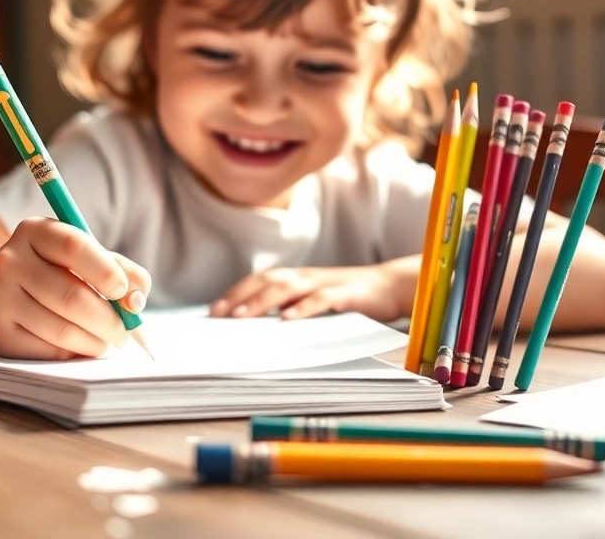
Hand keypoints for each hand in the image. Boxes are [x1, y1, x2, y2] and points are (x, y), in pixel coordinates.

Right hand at [0, 217, 150, 359]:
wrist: (10, 290)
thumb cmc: (61, 271)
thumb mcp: (89, 257)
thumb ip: (122, 270)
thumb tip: (136, 301)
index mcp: (34, 231)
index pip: (73, 247)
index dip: (105, 271)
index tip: (123, 291)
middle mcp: (10, 260)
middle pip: (71, 296)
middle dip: (109, 320)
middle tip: (126, 330)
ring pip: (61, 329)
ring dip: (95, 341)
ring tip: (107, 339)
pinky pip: (48, 350)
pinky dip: (74, 352)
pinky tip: (82, 344)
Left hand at [209, 265, 404, 321]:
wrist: (391, 287)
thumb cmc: (349, 299)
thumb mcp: (316, 303)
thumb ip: (292, 309)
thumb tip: (259, 328)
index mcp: (297, 279)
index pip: (259, 281)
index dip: (235, 293)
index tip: (214, 311)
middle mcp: (306, 277)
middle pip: (267, 281)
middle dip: (240, 297)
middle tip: (219, 315)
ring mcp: (325, 283)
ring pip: (288, 288)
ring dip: (262, 301)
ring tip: (242, 316)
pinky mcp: (346, 294)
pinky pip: (322, 299)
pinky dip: (303, 308)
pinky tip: (288, 319)